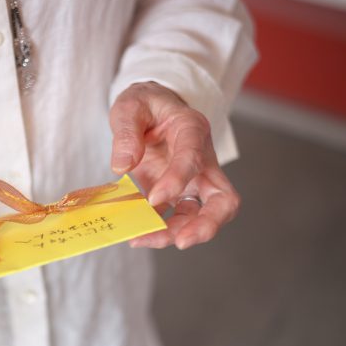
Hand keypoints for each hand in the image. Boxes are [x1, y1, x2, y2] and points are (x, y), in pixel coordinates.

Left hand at [109, 81, 239, 249]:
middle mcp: (202, 159)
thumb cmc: (145, 105)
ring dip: (178, 233)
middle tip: (182, 241)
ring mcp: (193, 180)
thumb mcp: (130, 106)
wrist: (150, 109)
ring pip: (202, 215)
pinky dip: (161, 231)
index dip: (178, 180)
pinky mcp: (178, 194)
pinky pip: (177, 219)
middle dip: (207, 224)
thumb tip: (122, 165)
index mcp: (192, 130)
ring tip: (144, 239)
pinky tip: (138, 235)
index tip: (154, 199)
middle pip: (223, 199)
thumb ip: (126, 132)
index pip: (194, 158)